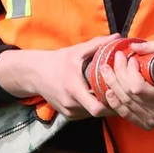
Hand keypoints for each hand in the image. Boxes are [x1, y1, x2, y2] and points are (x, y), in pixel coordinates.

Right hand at [0, 35, 118, 120]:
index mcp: (74, 90)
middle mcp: (71, 105)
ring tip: (108, 92)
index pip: (97, 108)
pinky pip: (86, 114)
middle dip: (109, 103)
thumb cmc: (57, 61)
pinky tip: (95, 95)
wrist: (35, 73)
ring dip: (101, 105)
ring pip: (93, 114)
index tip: (118, 91)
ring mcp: (69, 112)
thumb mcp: (77, 51)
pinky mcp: (68, 115)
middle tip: (118, 92)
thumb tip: (116, 37)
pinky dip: (92, 106)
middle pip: (98, 112)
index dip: (111, 102)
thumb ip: (97, 45)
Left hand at [99, 41, 153, 129]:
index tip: (130, 58)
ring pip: (124, 103)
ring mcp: (152, 120)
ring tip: (106, 70)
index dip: (129, 72)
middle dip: (117, 73)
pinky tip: (108, 90)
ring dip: (112, 84)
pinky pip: (125, 114)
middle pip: (128, 94)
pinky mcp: (147, 124)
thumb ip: (153, 49)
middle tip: (115, 59)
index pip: (137, 88)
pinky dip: (114, 102)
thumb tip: (133, 46)